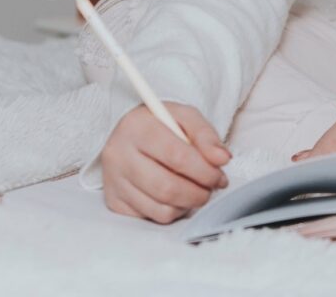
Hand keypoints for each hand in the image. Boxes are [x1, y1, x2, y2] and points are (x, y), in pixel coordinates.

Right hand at [100, 102, 230, 223]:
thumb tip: (222, 159)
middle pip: (166, 188)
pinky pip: (152, 218)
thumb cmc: (160, 126)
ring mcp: (113, 182)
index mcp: (136, 127)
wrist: (129, 135)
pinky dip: (172, 211)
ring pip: (161, 208)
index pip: (176, 156)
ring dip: (188, 204)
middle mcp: (118, 155)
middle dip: (198, 193)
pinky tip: (175, 197)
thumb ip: (206, 135)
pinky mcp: (114, 203)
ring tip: (195, 190)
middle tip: (211, 187)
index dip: (204, 171)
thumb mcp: (184, 118)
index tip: (219, 175)